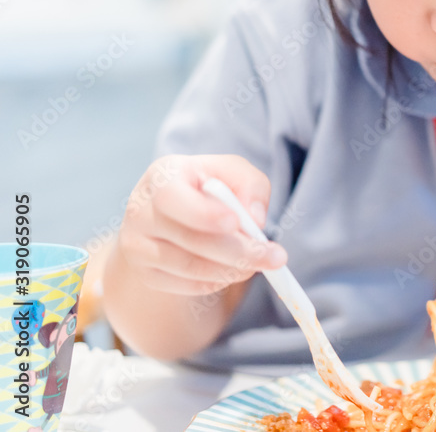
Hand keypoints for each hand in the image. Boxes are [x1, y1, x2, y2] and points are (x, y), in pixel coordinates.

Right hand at [112, 155, 286, 296]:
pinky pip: (186, 286)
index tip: (236, 222)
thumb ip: (251, 186)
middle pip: (189, 239)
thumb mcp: (234, 172)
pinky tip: (235, 270)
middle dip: (239, 251)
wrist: (173, 212)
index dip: (203, 214)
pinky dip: (217, 281)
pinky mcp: (146, 273)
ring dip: (233, 269)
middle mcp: (140, 212)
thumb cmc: (208, 186)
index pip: (172, 198)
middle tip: (275, 257)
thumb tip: (256, 220)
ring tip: (259, 263)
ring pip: (190, 267)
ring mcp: (138, 246)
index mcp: (161, 177)